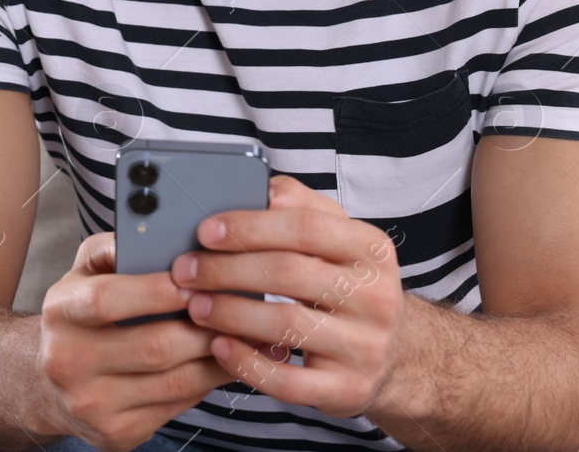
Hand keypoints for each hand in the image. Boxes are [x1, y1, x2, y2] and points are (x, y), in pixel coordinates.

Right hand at [36, 232, 233, 451]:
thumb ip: (113, 248)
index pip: (108, 299)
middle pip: (153, 347)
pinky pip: (176, 407)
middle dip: (204, 328)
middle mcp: (68, 361)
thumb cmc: (79, 316)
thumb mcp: (82, 273)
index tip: (195, 279)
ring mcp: (92, 403)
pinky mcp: (116, 433)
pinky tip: (224, 364)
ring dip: (218, 358)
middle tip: (238, 309)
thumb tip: (157, 233)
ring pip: (174, 382)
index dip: (155, 291)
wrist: (46, 382)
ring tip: (244, 336)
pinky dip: (206, 384)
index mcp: (60, 312)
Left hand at [174, 174, 406, 417]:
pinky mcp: (348, 390)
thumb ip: (300, 205)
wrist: (393, 353)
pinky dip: (247, 363)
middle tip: (185, 270)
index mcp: (371, 249)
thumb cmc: (346, 283)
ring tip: (195, 305)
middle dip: (226, 269)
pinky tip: (219, 346)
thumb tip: (261, 188)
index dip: (250, 226)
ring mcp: (365, 347)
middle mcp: (376, 297)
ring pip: (285, 324)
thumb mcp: (337, 237)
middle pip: (289, 273)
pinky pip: (288, 380)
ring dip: (229, 312)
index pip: (306, 226)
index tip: (205, 230)